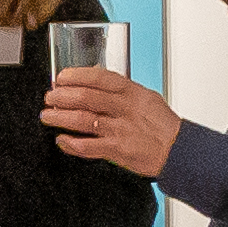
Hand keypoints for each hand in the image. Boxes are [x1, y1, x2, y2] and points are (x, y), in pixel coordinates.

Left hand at [37, 68, 183, 170]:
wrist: (179, 151)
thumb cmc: (162, 125)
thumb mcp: (146, 98)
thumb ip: (122, 91)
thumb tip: (94, 81)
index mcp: (133, 93)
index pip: (100, 78)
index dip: (77, 76)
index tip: (61, 77)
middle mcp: (126, 109)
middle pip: (87, 98)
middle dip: (62, 96)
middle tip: (50, 97)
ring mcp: (121, 130)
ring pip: (83, 120)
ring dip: (60, 117)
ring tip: (47, 116)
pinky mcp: (118, 150)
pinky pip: (89, 146)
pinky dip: (71, 143)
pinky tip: (62, 140)